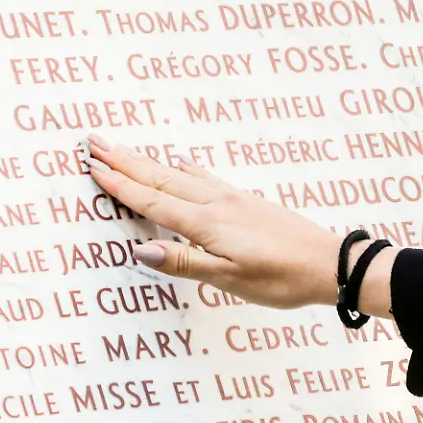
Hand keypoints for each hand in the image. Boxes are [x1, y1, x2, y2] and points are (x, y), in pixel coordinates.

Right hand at [84, 133, 342, 308]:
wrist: (329, 262)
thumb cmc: (281, 278)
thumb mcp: (231, 279)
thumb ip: (185, 263)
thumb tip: (141, 249)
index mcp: (207, 223)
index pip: (153, 201)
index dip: (120, 185)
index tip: (93, 165)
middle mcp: (216, 204)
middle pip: (161, 178)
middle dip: (126, 162)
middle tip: (94, 142)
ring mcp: (233, 200)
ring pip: (180, 175)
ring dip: (149, 162)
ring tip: (125, 149)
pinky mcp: (247, 202)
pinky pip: (205, 178)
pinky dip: (185, 168)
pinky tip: (181, 162)